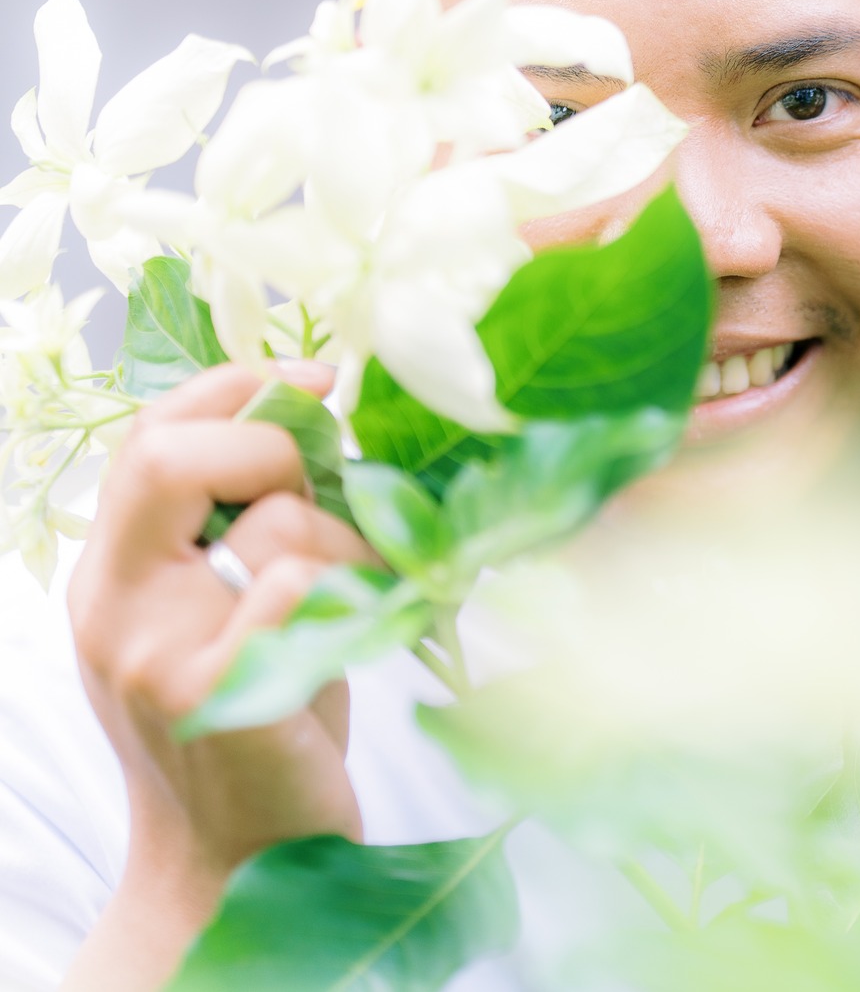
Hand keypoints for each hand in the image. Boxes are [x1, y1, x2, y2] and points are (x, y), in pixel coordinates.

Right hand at [62, 364, 378, 990]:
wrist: (238, 859)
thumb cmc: (261, 717)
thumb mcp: (228, 609)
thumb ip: (241, 525)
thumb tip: (315, 414)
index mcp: (114, 573)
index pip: (147, 436)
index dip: (233, 388)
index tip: (314, 381)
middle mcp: (115, 607)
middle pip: (169, 457)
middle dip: (278, 449)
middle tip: (330, 497)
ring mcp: (158, 656)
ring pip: (274, 525)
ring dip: (352, 543)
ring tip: (364, 596)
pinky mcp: (220, 700)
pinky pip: (301, 590)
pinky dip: (353, 596)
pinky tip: (362, 634)